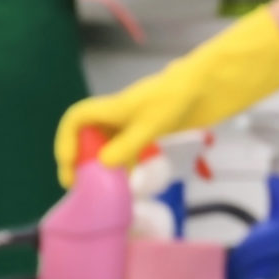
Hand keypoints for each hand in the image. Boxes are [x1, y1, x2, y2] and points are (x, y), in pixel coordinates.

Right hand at [53, 7, 278, 177]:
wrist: (211, 86)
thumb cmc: (180, 96)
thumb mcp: (153, 122)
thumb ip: (128, 144)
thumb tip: (103, 166)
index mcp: (113, 107)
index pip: (77, 118)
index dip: (67, 139)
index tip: (71, 165)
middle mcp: (119, 116)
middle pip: (88, 136)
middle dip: (80, 160)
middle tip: (79, 187)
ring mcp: (134, 124)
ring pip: (107, 146)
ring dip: (100, 167)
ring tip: (100, 192)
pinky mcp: (150, 131)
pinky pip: (127, 151)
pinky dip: (123, 167)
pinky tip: (127, 185)